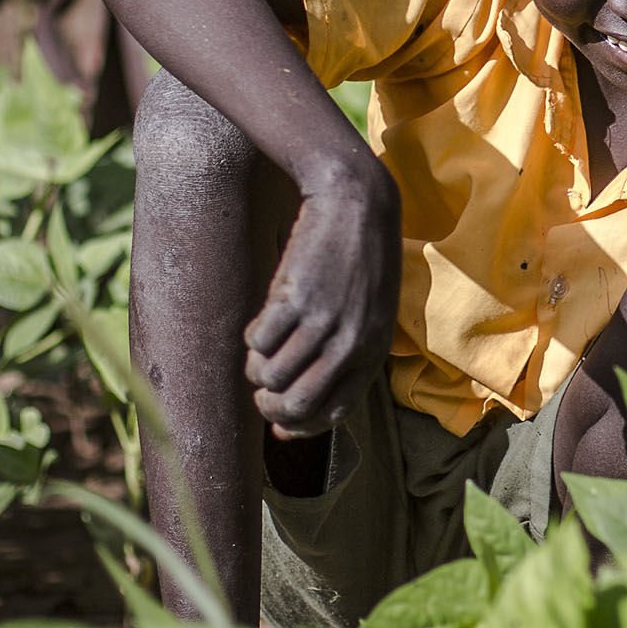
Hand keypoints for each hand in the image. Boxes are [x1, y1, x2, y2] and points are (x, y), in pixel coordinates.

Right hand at [241, 169, 400, 436]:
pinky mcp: (294, 298)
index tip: (277, 423)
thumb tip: (292, 418)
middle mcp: (351, 344)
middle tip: (261, 389)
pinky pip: (257, 342)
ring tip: (263, 346)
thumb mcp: (369, 314)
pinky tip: (265, 317)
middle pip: (295, 405)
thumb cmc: (360, 260)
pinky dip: (253, 337)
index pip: (333, 414)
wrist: (357, 202)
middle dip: (269, 405)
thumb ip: (344, 357)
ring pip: (269, 377)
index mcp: (373, 352)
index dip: (299, 425)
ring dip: (256, 368)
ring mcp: (323, 322)